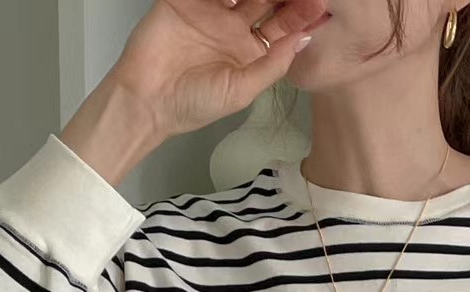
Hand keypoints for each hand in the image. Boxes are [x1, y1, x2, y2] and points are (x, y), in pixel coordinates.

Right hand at [114, 0, 331, 140]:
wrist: (149, 101)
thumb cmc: (194, 104)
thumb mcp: (242, 90)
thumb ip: (273, 65)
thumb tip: (303, 40)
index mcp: (250, 52)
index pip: (282, 27)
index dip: (301, 15)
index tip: (320, 6)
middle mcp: (233, 28)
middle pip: (267, 0)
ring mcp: (211, 11)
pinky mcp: (185, 0)